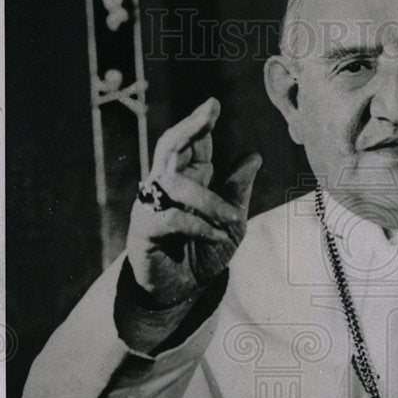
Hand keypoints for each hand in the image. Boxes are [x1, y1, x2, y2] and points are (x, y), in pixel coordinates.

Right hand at [127, 97, 260, 306]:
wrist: (181, 293)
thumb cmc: (202, 255)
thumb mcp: (231, 223)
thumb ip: (237, 191)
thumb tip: (253, 155)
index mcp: (187, 179)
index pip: (190, 144)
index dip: (200, 123)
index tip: (214, 104)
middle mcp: (165, 187)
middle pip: (170, 147)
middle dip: (189, 127)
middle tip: (209, 113)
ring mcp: (150, 206)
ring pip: (174, 184)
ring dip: (209, 201)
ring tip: (233, 220)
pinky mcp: (144, 231)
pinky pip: (172, 219)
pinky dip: (200, 226)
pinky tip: (219, 236)